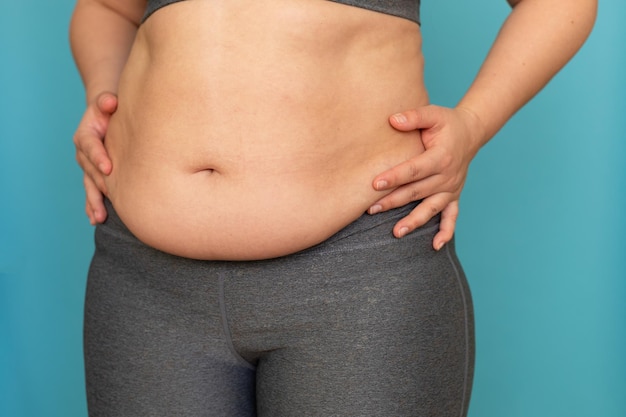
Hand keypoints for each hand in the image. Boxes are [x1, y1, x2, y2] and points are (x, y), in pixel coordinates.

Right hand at [72, 92, 116, 224]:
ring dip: (94, 202)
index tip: (108, 167)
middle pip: (91, 171)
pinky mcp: (95, 176)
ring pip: (90, 186)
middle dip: (100, 184)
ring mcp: (88, 167)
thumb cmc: (110, 109)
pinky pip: (93, 192)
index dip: (98, 156)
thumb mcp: (106, 102)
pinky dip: (93, 206)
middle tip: (111, 196)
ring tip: (99, 217)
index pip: (90, 146)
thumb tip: (111, 101)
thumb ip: (106, 101)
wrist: (107, 116)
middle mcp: (84, 154)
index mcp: (85, 136)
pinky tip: (95, 219)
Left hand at [370, 105, 483, 249]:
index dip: (395, 177)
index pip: (414, 170)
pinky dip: (446, 232)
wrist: (471, 133)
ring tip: (396, 232)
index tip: (375, 184)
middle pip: (416, 192)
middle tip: (370, 210)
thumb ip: (413, 116)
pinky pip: (452, 217)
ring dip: (414, 221)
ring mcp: (451, 189)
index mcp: (441, 157)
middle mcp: (447, 176)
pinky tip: (435, 246)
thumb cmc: (447, 123)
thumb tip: (392, 120)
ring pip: (430, 208)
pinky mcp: (454, 196)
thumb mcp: (433, 114)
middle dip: (392, 201)